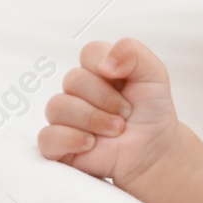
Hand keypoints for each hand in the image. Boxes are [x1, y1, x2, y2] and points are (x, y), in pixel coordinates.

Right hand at [39, 38, 180, 187]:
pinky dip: (72, 139)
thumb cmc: (151, 111)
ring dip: (93, 120)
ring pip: (57, 107)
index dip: (109, 68)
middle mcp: (76, 90)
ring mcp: (64, 116)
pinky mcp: (57, 143)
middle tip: (126, 114)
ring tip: (116, 131)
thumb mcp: (154, 75)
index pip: (90, 53)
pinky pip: (47, 136)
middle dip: (107, 100)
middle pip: (73, 80)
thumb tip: (105, 63)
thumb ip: (134, 52)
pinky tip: (92, 144)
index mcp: (97, 70)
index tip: (127, 84)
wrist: (154, 149)